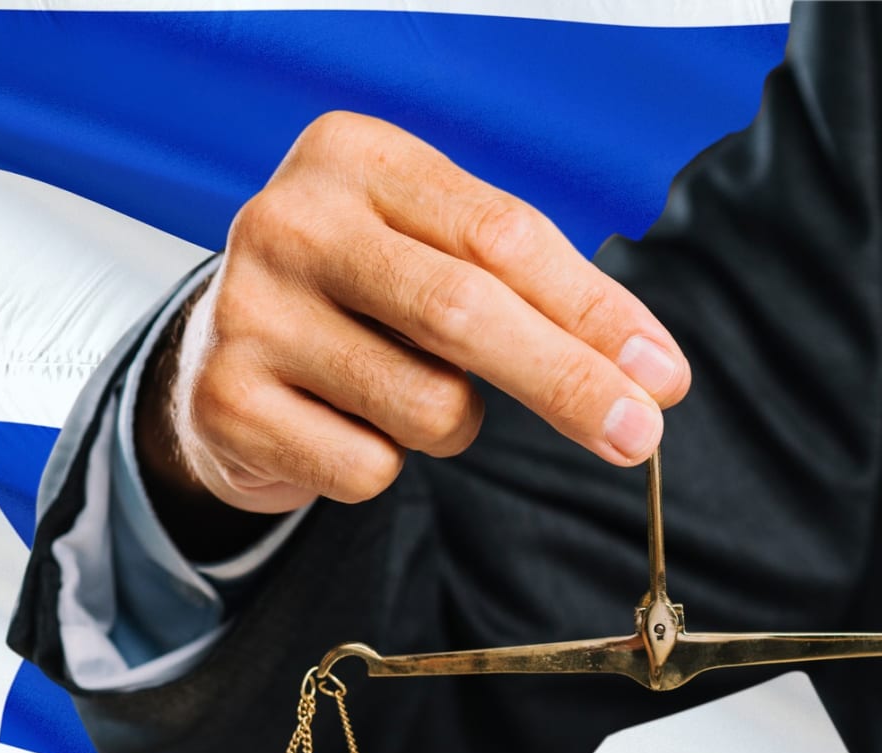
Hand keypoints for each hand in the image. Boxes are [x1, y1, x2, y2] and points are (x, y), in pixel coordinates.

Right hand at [137, 111, 690, 553]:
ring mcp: (248, 311)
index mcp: (354, 156)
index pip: (503, 236)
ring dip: (452, 424)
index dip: (594, 312)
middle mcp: (289, 220)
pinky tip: (342, 425)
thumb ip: (526, 285)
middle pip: (465, 313)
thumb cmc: (358, 297)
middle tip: (636, 435)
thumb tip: (644, 370)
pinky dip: (381, 465)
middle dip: (568, 382)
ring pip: (425, 406)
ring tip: (404, 393)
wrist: (218, 357)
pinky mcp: (227, 402)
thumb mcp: (429, 248)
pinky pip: (367, 468)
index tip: (662, 374)